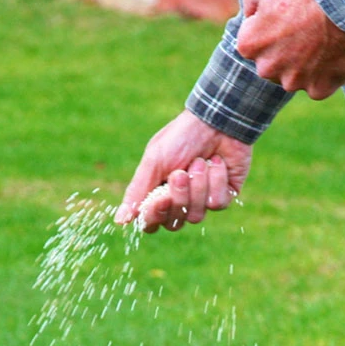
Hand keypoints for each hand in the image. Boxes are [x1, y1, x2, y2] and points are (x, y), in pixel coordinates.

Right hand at [114, 110, 252, 232]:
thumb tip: (120, 221)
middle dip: (178, 196)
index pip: (151, 223)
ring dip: (197, 185)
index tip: (161, 196)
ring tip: (199, 161)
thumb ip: (137, 191)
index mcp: (158, 194)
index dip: (155, 214)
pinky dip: (216, 180)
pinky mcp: (224, 197)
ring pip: (196, 216)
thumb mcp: (154, 161)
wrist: (217, 121)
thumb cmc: (180, 138)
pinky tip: (217, 162)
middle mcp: (179, 202)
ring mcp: (202, 202)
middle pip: (174, 223)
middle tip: (181, 172)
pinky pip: (217, 204)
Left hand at [236, 0, 344, 99]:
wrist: (342, 4)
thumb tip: (249, 14)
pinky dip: (323, 75)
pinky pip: (317, 86)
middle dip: (282, 50)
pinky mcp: (317, 89)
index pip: (251, 42)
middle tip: (301, 30)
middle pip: (271, 63)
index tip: (282, 19)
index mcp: (249, 45)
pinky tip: (330, 57)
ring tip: (318, 42)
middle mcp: (266, 69)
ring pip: (293, 76)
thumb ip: (250, 0)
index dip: (267, 29)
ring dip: (302, 64)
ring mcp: (292, 82)